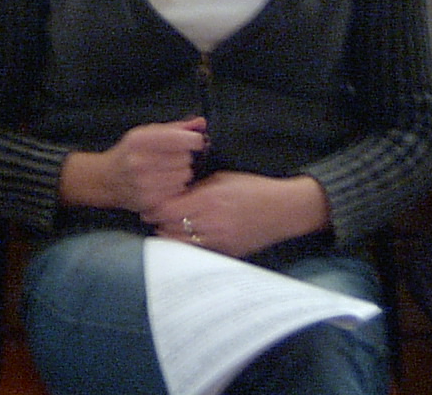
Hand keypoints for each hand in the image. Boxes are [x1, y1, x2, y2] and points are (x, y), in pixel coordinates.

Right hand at [60, 118, 207, 213]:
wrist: (106, 179)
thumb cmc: (130, 153)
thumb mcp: (146, 133)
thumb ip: (175, 127)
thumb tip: (201, 123)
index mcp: (139, 140)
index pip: (179, 139)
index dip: (193, 140)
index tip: (194, 142)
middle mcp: (140, 161)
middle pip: (185, 158)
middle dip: (184, 157)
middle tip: (173, 158)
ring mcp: (144, 183)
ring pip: (185, 175)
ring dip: (182, 173)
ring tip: (168, 171)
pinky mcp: (149, 200)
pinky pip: (178, 191)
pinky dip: (176, 187)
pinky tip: (165, 183)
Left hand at [144, 172, 329, 258]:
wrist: (284, 209)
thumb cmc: (253, 188)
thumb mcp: (222, 179)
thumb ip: (197, 188)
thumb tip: (173, 193)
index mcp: (208, 200)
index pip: (168, 210)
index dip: (154, 209)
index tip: (147, 206)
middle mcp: (211, 223)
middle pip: (171, 229)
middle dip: (158, 223)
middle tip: (150, 218)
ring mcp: (219, 241)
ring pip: (182, 245)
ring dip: (170, 238)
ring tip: (163, 230)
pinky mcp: (227, 253)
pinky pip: (199, 253)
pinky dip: (187, 247)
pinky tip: (184, 240)